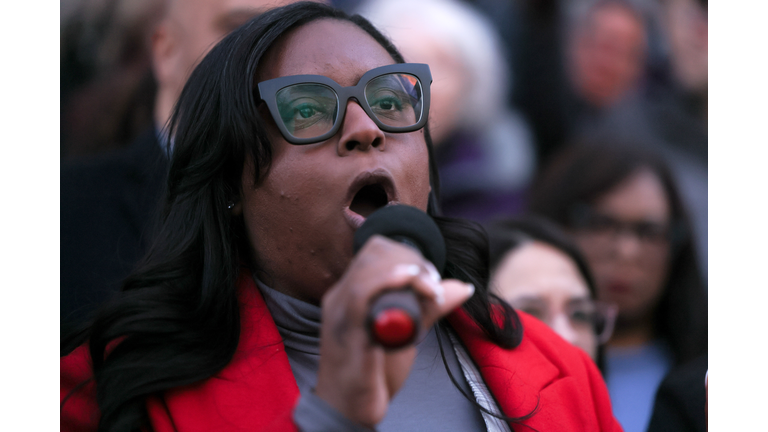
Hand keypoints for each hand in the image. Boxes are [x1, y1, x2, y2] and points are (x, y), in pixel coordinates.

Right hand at [314, 235, 473, 426]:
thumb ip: (429, 307)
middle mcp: (340, 299)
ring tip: (429, 287)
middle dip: (410, 260)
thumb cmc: (373, 371)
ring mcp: (341, 316)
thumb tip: (462, 287)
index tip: (429, 275)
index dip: (405, 253)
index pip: (374, 250)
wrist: (349, 411)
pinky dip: (387, 283)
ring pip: (367, 271)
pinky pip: (360, 298)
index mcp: (350, 293)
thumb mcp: (406, 331)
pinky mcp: (348, 336)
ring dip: (406, 271)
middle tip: (432, 284)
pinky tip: (411, 283)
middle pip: (372, 254)